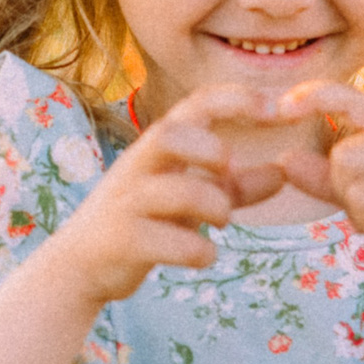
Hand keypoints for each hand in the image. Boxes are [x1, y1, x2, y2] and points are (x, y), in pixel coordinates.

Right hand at [34, 85, 287, 306]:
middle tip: (230, 171)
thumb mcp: (190, 198)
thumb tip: (282, 173)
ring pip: (176, 190)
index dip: (236, 100)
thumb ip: (234, 186)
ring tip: (221, 222)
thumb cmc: (143, 221)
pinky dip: (199, 251)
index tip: (275, 108)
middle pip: (169, 134)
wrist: (81, 264)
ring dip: (213, 205)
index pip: (195, 105)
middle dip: (210, 150)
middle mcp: (139, 167)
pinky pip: (168, 242)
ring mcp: (127, 203)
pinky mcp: (122, 241)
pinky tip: (203, 255)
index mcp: (158, 148)